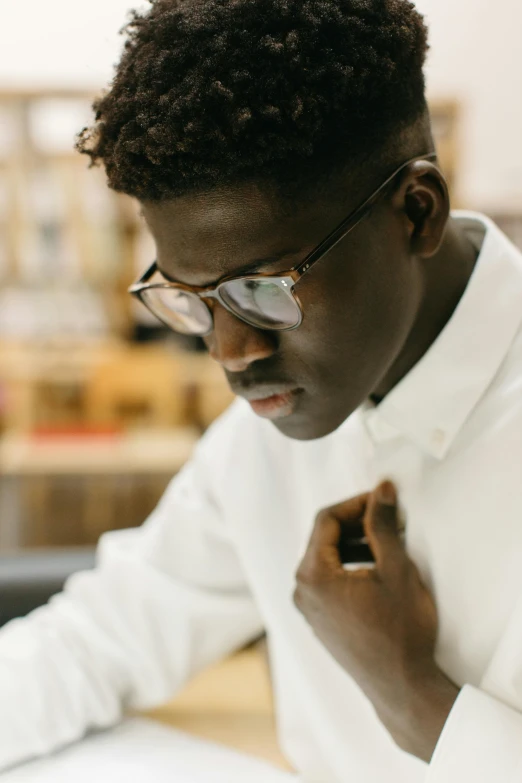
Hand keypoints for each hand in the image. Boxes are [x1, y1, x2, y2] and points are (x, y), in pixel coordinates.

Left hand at [293, 481, 459, 761]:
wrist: (402, 688)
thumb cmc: (400, 631)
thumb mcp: (396, 569)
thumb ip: (383, 524)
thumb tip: (381, 489)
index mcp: (311, 575)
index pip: (326, 519)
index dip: (356, 503)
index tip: (383, 499)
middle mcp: (301, 591)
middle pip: (324, 538)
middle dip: (357, 524)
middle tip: (390, 519)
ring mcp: (309, 609)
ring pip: (328, 559)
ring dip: (356, 545)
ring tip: (390, 542)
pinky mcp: (321, 621)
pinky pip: (330, 581)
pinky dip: (351, 567)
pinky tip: (379, 568)